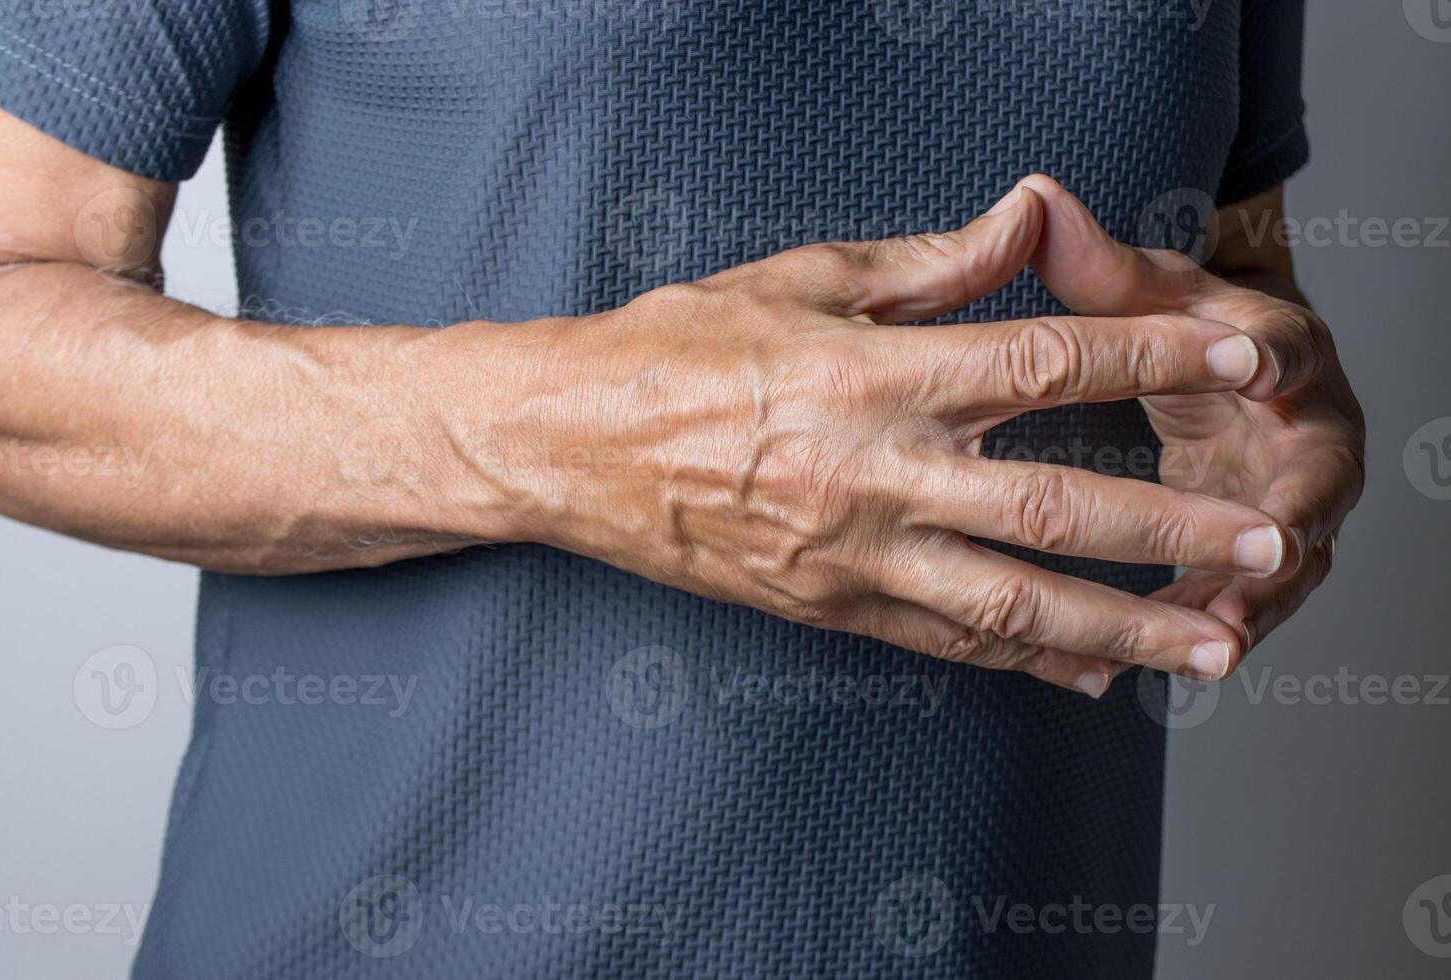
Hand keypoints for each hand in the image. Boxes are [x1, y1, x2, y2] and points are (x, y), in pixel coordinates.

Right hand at [467, 186, 1289, 694]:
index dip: (1150, 356)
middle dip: (1173, 529)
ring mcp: (851, 553)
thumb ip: (929, 262)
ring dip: (1121, 629)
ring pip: (1009, 603)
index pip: (1042, 361)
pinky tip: (1095, 678)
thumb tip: (1026, 220)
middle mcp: (872, 471)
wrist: (565, 443)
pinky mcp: (826, 607)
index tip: (1235, 356)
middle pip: (1054, 506)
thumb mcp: (801, 277)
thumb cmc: (674, 348)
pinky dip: (1026, 665)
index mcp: (870, 370)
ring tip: (1209, 646)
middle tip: (1267, 546)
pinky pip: (943, 643)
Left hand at [1022, 175, 1365, 673]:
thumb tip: (1036, 198)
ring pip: (1289, 557)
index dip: (1277, 357)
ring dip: (1256, 598)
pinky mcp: (1259, 549)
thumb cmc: (1178, 322)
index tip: (1260, 371)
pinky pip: (1244, 596)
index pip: (1290, 348)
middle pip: (1315, 478)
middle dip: (1289, 518)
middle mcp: (1305, 429)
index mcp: (1283, 351)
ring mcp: (1290, 497)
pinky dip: (1212, 626)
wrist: (1222, 366)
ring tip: (1220, 642)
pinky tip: (1168, 663)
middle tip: (1270, 555)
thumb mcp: (1146, 291)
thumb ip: (1098, 264)